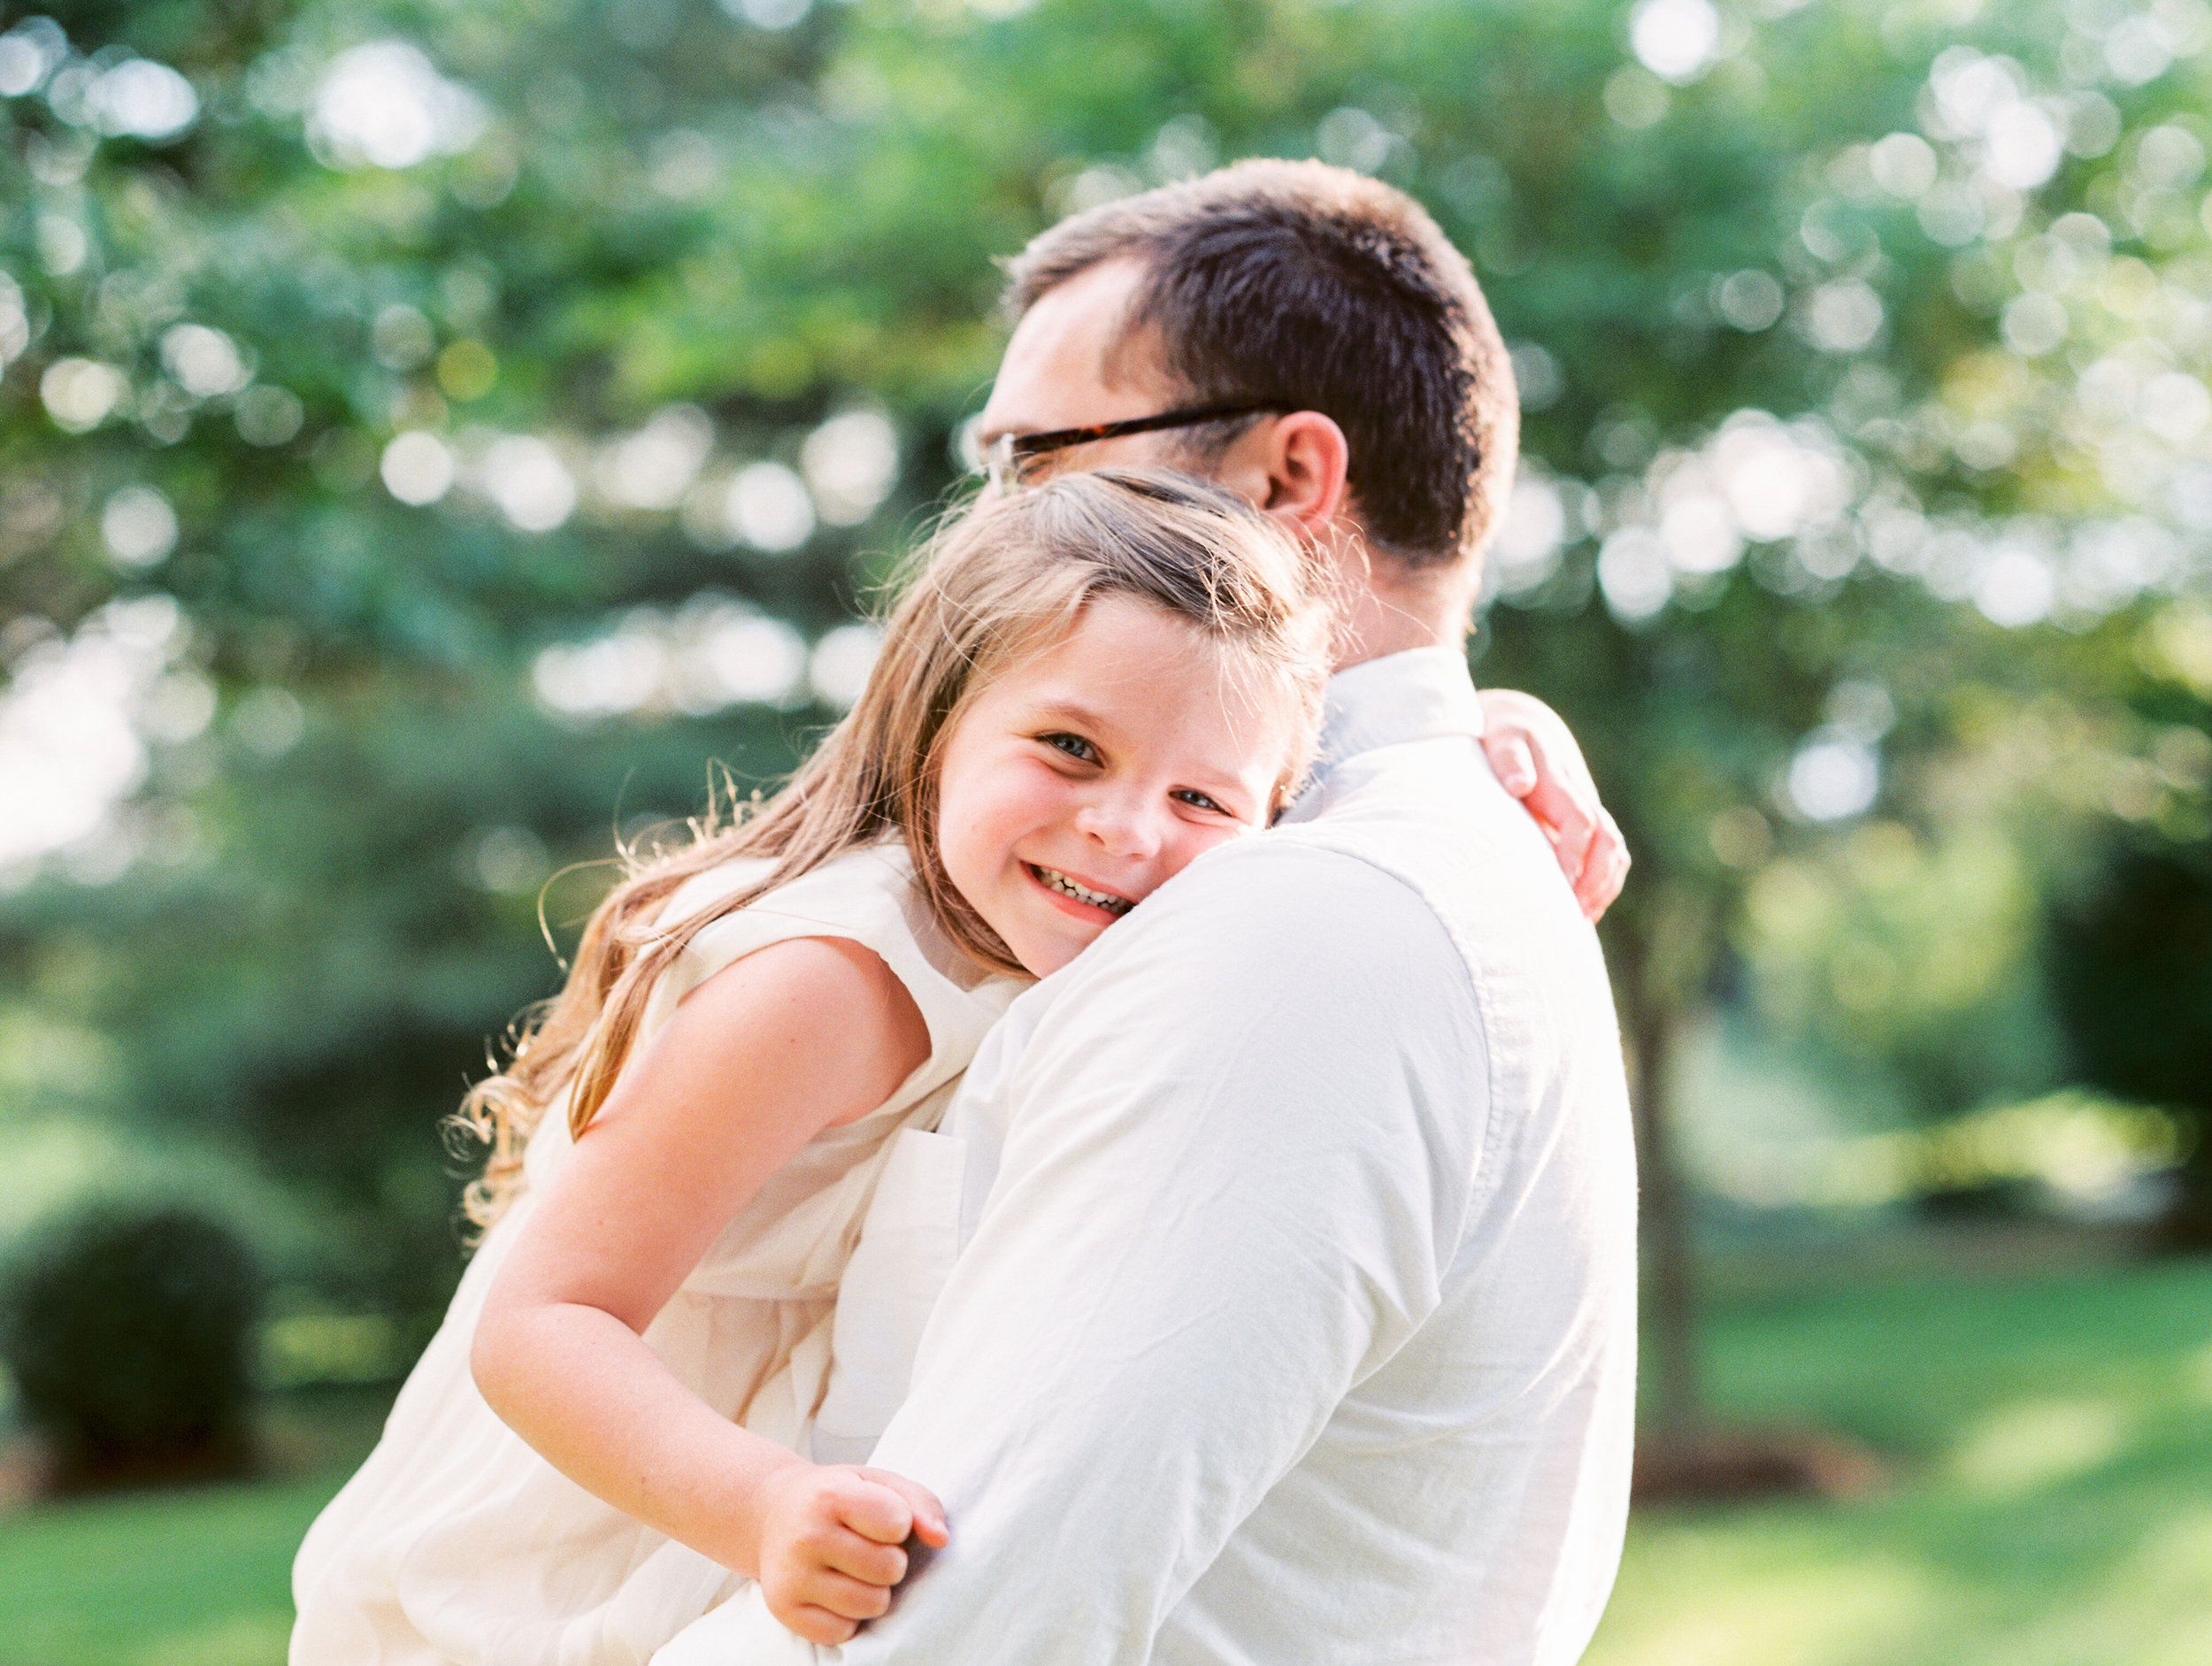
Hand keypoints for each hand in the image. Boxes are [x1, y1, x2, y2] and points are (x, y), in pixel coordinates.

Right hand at [754, 1463, 949, 1645]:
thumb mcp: (878, 1482)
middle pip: (889, 1568)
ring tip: (853, 1570)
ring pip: (871, 1605)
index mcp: (831, 1495)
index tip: (881, 1518)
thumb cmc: (837, 1497)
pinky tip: (833, 1590)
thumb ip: (920, 1503)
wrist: (772, 1512)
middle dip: (891, 1561)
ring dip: (873, 1591)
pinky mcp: (784, 1609)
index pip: (898, 1524)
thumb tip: (941, 1539)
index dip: (899, 1524)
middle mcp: (806, 1536)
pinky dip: (847, 1617)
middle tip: (868, 1548)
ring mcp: (792, 1576)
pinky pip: (842, 1632)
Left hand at [1476, 689, 1629, 922]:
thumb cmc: (1503, 735)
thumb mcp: (1501, 738)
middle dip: (1597, 879)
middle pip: (1608, 841)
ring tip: (1582, 920)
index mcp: (1559, 780)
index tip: (1563, 881)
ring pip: (1614, 851)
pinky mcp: (1586, 826)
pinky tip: (1586, 911)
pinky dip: (1605, 884)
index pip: (1580, 819)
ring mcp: (1587, 812)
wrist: (1523, 724)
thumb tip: (1519, 783)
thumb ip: (1509, 758)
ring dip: (1605, 886)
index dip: (1575, 852)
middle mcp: (1581, 798)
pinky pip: (1609, 856)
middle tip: (1575, 913)